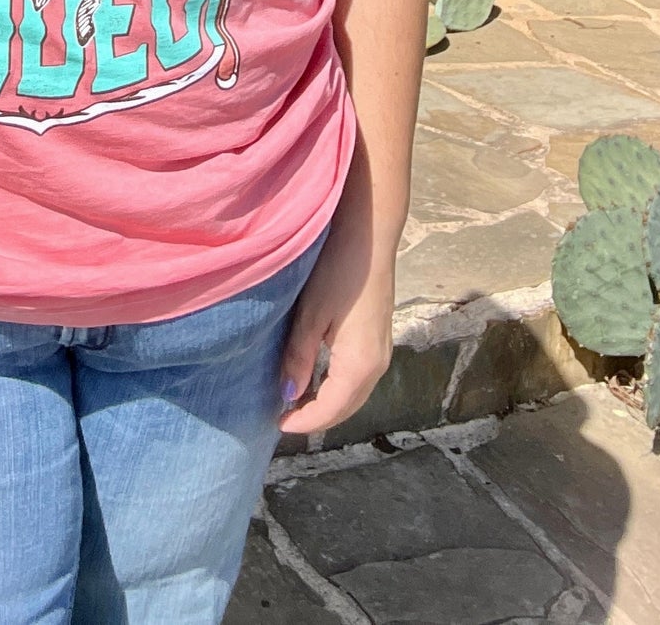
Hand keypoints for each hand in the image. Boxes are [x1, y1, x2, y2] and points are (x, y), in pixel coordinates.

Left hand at [276, 232, 396, 436]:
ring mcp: (383, 352)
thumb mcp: (311, 315)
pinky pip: (359, 378)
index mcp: (360, 366)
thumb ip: (299, 358)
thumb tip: (288, 395)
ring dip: (328, 403)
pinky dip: (338, 387)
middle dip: (316, 417)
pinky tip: (318, 376)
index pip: (330, 411)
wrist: (370, 236)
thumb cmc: (339, 271)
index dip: (303, 422)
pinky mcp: (381, 338)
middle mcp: (378, 366)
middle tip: (284, 416)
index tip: (276, 423)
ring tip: (297, 400)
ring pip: (354, 394)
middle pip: (346, 408)